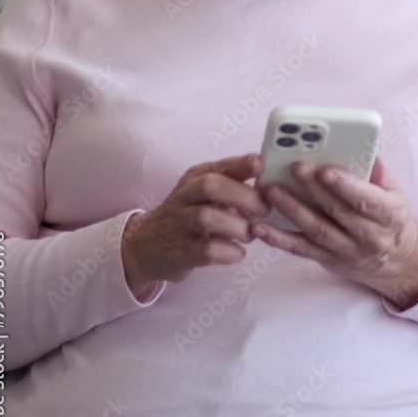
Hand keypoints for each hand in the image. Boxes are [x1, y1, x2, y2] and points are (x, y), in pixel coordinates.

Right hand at [121, 153, 268, 297]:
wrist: (146, 245)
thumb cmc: (187, 215)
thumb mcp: (204, 193)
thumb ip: (233, 184)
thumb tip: (272, 184)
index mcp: (196, 178)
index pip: (219, 166)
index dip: (242, 164)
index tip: (262, 165)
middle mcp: (185, 196)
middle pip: (211, 186)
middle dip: (243, 196)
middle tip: (264, 209)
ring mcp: (179, 224)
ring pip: (207, 217)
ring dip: (237, 227)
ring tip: (249, 234)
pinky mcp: (180, 252)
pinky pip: (206, 250)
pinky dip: (229, 251)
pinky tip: (237, 252)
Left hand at [251, 157, 417, 309]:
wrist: (397, 261)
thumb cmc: (389, 217)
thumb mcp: (395, 193)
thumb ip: (380, 173)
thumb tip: (366, 154)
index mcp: (388, 215)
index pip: (366, 201)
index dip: (345, 186)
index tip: (325, 169)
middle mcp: (368, 236)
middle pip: (337, 212)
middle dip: (313, 189)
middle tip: (294, 167)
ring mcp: (346, 251)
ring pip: (315, 230)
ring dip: (291, 209)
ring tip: (271, 189)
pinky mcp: (327, 260)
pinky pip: (300, 250)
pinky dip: (278, 239)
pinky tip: (259, 227)